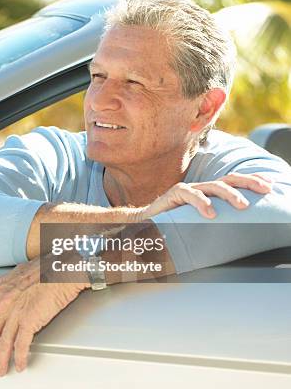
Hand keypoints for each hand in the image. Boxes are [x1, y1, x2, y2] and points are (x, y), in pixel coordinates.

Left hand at [0, 256, 88, 375]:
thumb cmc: (44, 268)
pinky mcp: (31, 321)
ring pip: (3, 342)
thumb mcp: (15, 273)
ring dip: (1, 359)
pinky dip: (20, 357)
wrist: (64, 269)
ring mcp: (17, 312)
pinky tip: (20, 364)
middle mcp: (5, 303)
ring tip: (1, 370)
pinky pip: (22, 344)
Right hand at [142, 172, 272, 218]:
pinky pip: (190, 194)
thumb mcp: (200, 224)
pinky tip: (210, 213)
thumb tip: (241, 236)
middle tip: (265, 191)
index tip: (270, 186)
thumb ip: (216, 224)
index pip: (233, 181)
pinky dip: (201, 202)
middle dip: (249, 182)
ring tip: (242, 206)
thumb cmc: (175, 226)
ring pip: (213, 185)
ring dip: (230, 194)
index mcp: (209, 193)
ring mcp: (188, 190)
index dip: (251, 181)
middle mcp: (201, 189)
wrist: (146, 225)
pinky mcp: (174, 194)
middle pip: (228, 179)